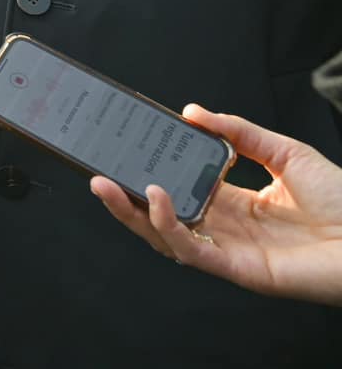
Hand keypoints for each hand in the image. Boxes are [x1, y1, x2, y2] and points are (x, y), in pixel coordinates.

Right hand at [90, 104, 341, 305]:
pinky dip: (168, 226)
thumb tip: (193, 112)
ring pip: (166, 237)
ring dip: (132, 212)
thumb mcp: (285, 152)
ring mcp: (231, 251)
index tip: (128, 148)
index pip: (181, 187)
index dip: (151, 170)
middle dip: (125, 197)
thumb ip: (238, 132)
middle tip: (97, 171)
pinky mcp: (239, 269)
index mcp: (237, 203)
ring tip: (108, 185)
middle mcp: (228, 229)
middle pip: (163, 215)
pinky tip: (157, 198)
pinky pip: (192, 251)